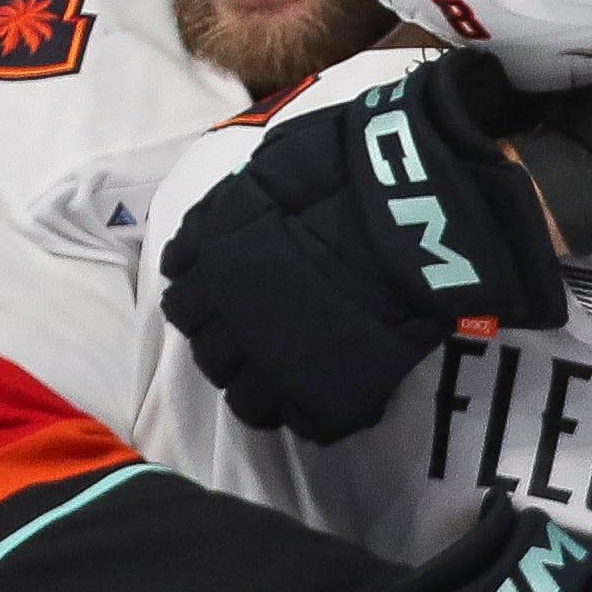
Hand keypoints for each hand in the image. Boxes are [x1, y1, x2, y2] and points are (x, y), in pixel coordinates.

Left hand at [157, 57, 568, 442]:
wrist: (410, 205)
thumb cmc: (343, 172)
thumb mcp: (266, 170)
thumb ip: (229, 213)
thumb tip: (198, 244)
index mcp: (216, 265)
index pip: (182, 305)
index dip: (201, 306)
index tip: (223, 302)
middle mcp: (237, 319)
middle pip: (210, 358)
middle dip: (228, 351)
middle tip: (260, 340)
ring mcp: (280, 360)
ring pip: (248, 400)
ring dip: (260, 389)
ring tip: (289, 377)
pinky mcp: (328, 389)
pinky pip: (306, 422)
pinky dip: (309, 412)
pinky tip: (322, 396)